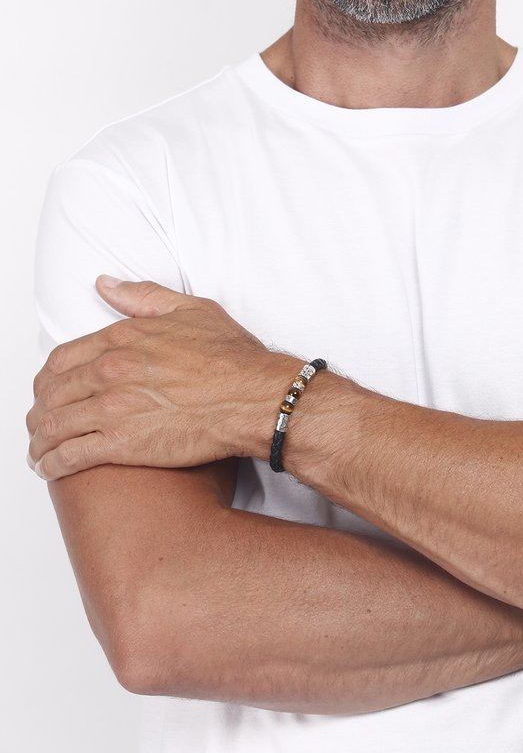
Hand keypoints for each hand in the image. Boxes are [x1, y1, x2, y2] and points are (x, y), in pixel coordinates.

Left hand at [27, 277, 300, 479]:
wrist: (253, 397)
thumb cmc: (232, 357)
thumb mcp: (190, 309)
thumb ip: (142, 296)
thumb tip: (106, 285)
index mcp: (121, 340)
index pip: (63, 359)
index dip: (49, 378)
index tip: (50, 388)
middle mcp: (109, 372)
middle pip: (51, 392)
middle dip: (40, 409)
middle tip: (40, 421)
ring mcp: (112, 409)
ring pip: (52, 425)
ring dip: (39, 439)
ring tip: (39, 449)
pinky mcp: (121, 445)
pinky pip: (69, 456)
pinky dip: (51, 463)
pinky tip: (48, 468)